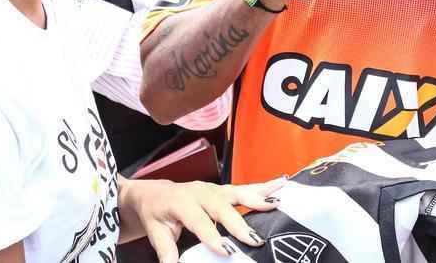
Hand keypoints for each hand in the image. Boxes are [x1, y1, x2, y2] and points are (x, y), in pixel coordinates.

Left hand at [123, 177, 284, 261]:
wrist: (154, 193)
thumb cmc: (156, 213)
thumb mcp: (156, 232)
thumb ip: (166, 250)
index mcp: (181, 202)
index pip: (199, 221)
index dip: (212, 235)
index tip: (225, 250)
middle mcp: (200, 192)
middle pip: (222, 207)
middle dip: (239, 223)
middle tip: (254, 239)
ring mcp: (214, 188)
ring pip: (238, 193)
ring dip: (258, 199)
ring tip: (276, 205)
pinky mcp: (223, 189)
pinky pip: (245, 188)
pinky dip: (264, 187)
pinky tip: (280, 185)